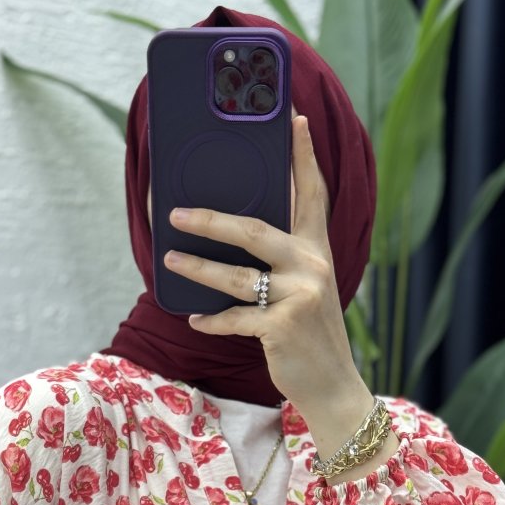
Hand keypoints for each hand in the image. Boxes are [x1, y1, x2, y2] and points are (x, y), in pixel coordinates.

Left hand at [162, 114, 367, 419]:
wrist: (334, 386)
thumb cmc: (311, 335)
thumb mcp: (306, 290)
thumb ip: (284, 262)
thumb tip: (234, 237)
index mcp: (317, 251)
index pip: (311, 194)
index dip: (303, 156)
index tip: (295, 118)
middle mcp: (312, 267)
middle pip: (255, 230)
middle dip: (211, 220)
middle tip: (176, 214)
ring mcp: (299, 297)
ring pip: (236, 276)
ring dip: (198, 269)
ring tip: (169, 260)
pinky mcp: (283, 328)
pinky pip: (235, 318)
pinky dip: (212, 321)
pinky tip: (195, 319)